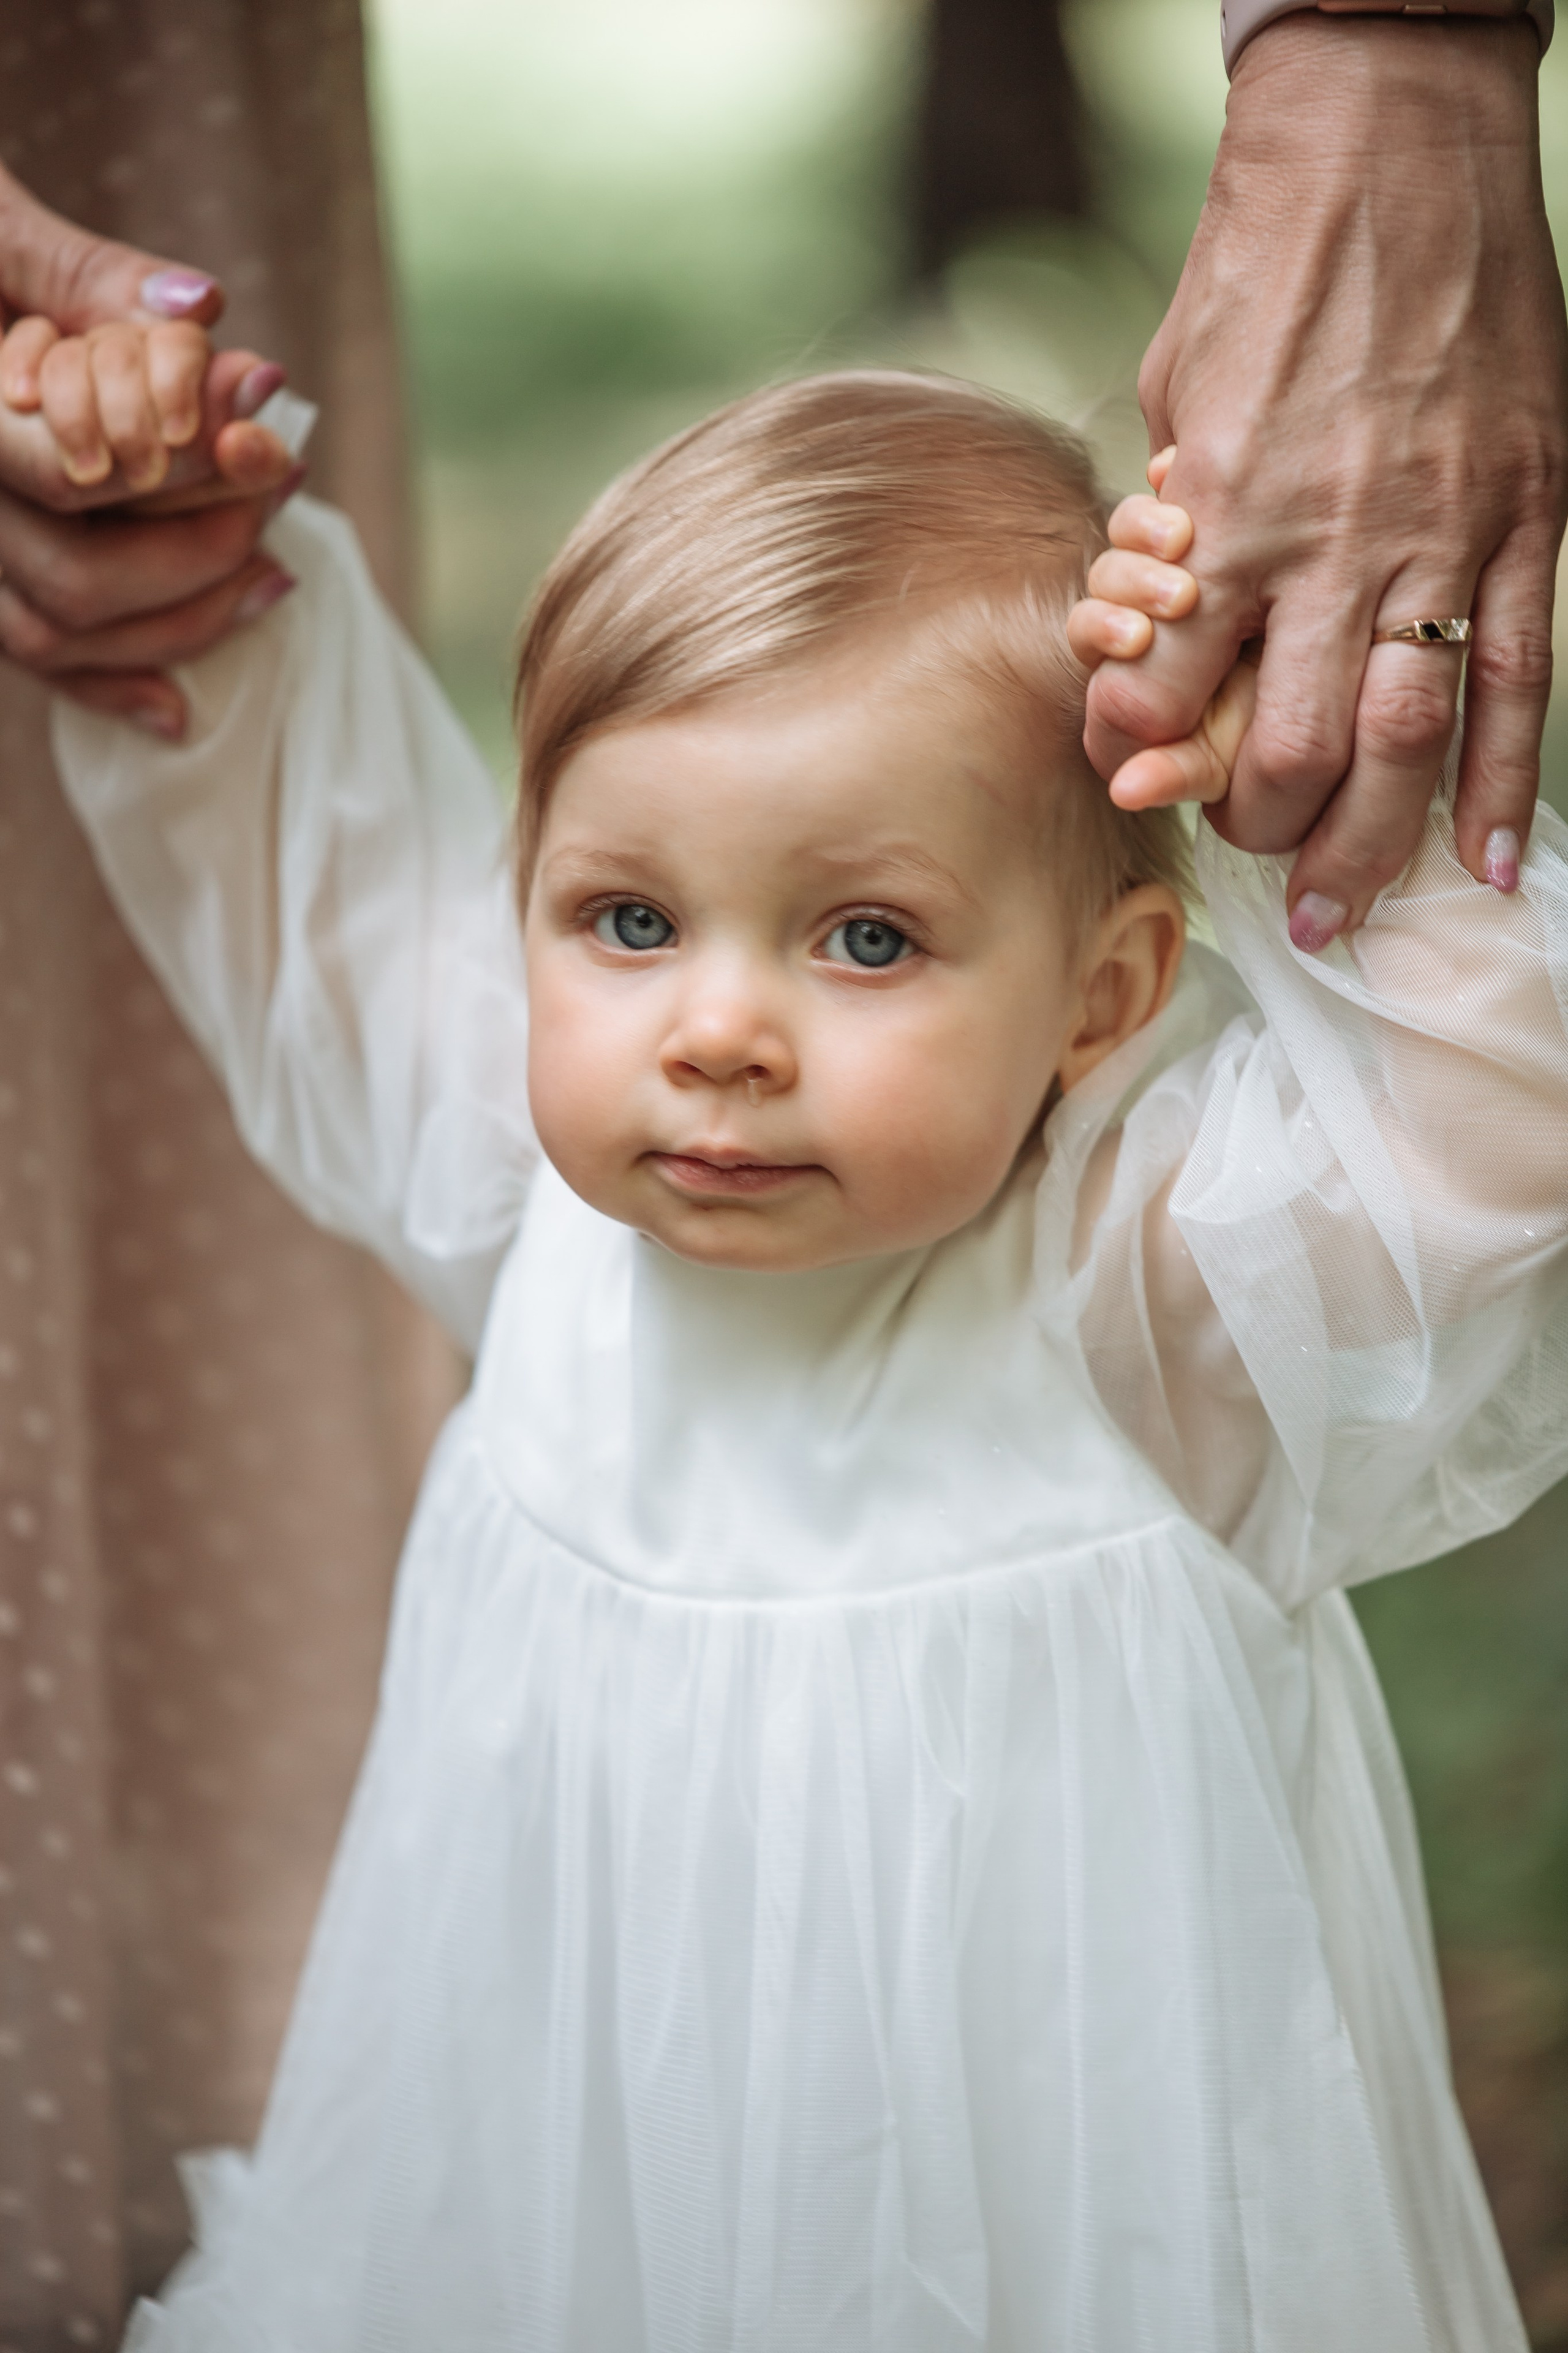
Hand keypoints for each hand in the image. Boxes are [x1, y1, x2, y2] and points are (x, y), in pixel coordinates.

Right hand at [0, 162, 299, 731]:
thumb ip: (85, 272)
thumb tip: (202, 308)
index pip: (76, 477)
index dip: (186, 474)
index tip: (270, 444)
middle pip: (75, 580)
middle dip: (198, 553)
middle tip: (281, 495)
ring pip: (58, 634)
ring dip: (177, 621)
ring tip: (273, 576)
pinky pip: (33, 658)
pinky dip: (108, 685)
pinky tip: (178, 709)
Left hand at [1083, 18, 1567, 945]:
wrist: (1392, 148)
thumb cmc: (1262, 271)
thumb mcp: (1172, 405)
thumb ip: (1167, 532)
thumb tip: (1146, 636)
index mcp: (1229, 517)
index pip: (1172, 695)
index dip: (1145, 760)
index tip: (1139, 789)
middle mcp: (1334, 545)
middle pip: (1290, 750)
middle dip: (1263, 830)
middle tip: (1258, 871)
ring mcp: (1442, 538)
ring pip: (1403, 741)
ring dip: (1371, 845)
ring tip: (1342, 916)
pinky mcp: (1527, 518)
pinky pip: (1517, 679)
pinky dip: (1504, 781)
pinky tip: (1490, 861)